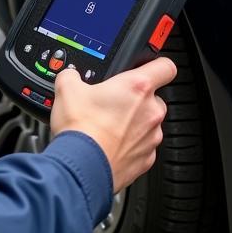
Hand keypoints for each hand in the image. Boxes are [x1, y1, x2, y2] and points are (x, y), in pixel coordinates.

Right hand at [50, 57, 176, 192]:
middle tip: (114, 103)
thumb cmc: (81, 130)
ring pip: (149, 124)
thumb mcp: (67, 89)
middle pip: (155, 97)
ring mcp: (151, 138)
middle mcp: (150, 112)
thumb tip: (70, 77)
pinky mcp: (146, 161)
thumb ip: (72, 76)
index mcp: (137, 87)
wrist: (81, 168)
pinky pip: (143, 147)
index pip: (165, 67)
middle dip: (137, 99)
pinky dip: (130, 146)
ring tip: (108, 127)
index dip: (158, 64)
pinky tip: (110, 145)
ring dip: (134, 123)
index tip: (150, 66)